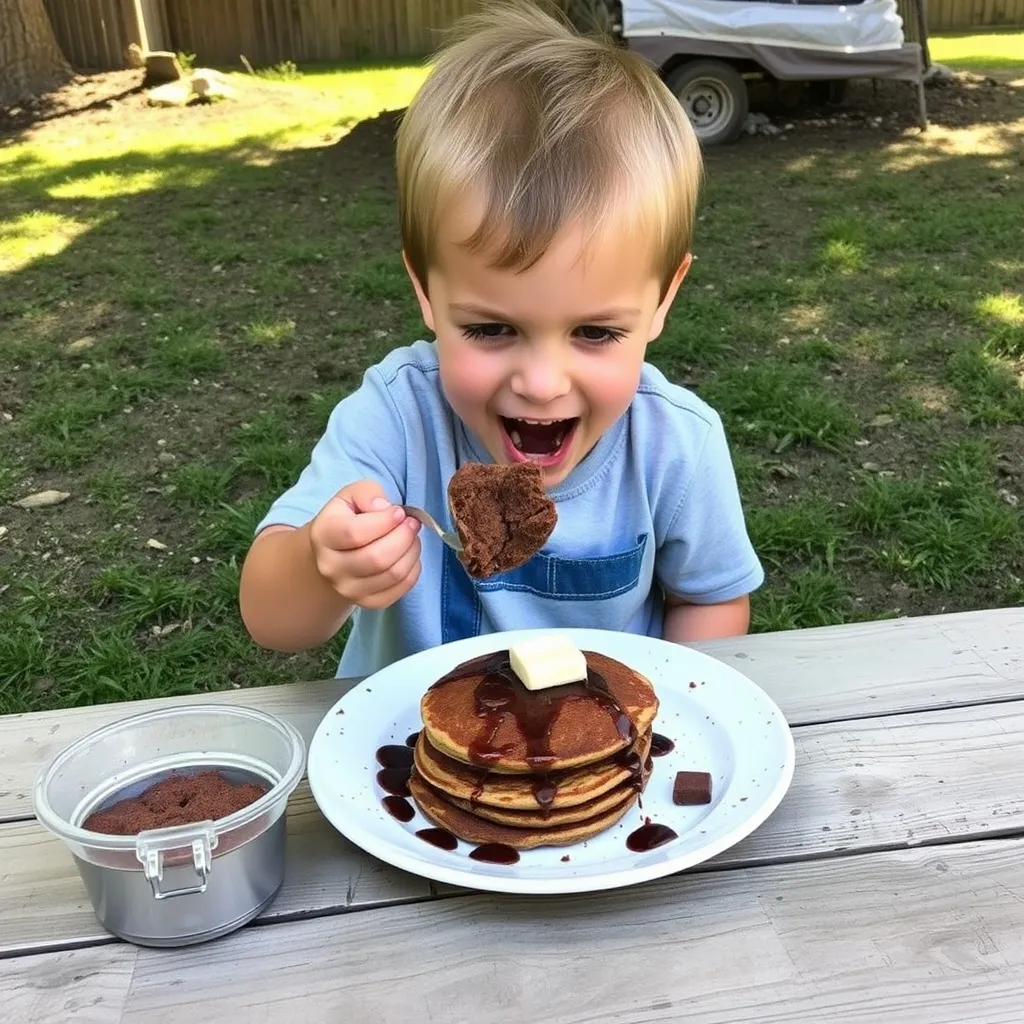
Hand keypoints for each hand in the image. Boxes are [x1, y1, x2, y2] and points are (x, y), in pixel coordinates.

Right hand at [308, 480, 421, 609]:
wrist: (334, 554)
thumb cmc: (347, 519)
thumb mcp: (351, 496)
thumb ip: (367, 493)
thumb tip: (385, 508)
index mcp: (323, 535)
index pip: (356, 533)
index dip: (385, 521)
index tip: (399, 512)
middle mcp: (331, 567)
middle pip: (377, 558)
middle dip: (404, 537)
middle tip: (412, 523)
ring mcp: (348, 589)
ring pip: (392, 574)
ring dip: (412, 552)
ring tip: (412, 537)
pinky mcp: (367, 602)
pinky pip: (400, 589)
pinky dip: (413, 570)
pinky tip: (409, 555)